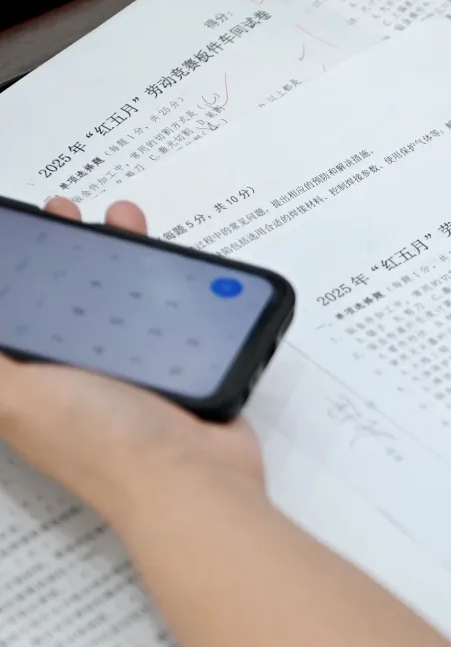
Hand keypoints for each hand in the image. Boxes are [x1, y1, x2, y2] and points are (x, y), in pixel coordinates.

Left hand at [0, 199, 263, 529]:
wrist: (191, 476)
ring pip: (119, 299)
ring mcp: (132, 368)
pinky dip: (167, 284)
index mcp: (31, 379)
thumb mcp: (14, 396)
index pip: (14, 313)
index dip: (13, 272)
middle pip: (65, 298)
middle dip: (61, 253)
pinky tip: (171, 263)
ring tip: (122, 219)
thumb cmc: (102, 442)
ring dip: (117, 256)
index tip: (18, 232)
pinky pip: (169, 313)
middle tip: (65, 214)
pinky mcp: (179, 365)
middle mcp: (78, 372)